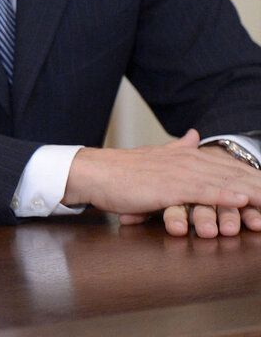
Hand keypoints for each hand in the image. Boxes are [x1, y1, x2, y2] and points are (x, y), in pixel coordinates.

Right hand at [64, 129, 260, 237]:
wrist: (94, 172)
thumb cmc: (121, 171)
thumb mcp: (155, 156)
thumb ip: (178, 147)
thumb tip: (194, 135)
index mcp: (188, 155)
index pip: (232, 166)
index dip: (256, 177)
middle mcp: (189, 161)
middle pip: (237, 174)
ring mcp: (181, 174)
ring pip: (226, 183)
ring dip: (254, 194)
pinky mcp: (169, 188)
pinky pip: (203, 193)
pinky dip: (225, 196)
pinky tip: (243, 201)